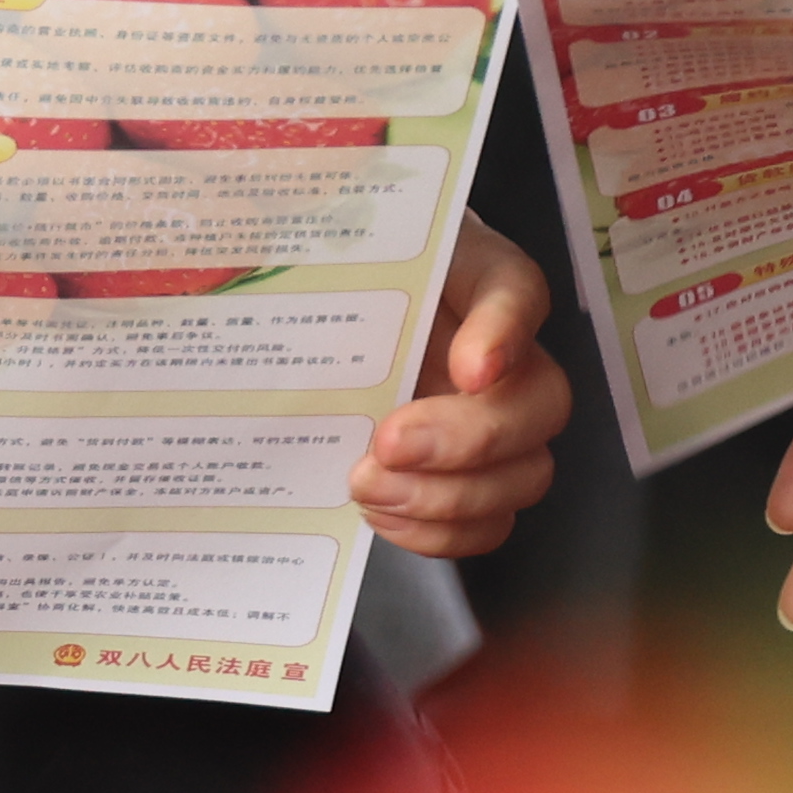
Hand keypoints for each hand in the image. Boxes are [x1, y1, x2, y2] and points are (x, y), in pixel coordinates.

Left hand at [353, 221, 570, 558]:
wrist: (339, 317)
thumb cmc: (348, 285)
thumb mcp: (340, 261)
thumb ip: (325, 266)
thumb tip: (250, 281)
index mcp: (481, 280)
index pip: (518, 291)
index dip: (504, 333)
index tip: (469, 366)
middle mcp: (507, 356)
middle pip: (542, 402)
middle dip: (469, 438)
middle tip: (387, 444)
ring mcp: (498, 425)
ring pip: (525, 474)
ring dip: (449, 497)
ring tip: (368, 485)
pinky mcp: (471, 480)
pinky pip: (487, 524)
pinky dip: (436, 532)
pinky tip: (381, 510)